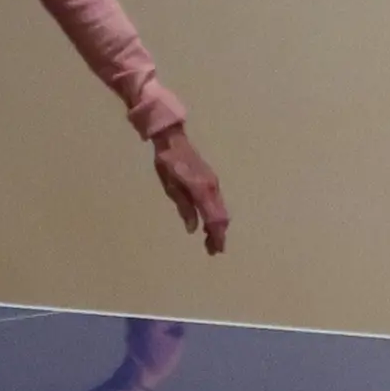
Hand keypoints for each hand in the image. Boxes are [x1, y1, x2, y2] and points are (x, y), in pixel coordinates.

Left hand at [154, 125, 230, 253]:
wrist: (173, 139)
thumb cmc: (167, 163)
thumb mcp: (171, 187)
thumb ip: (184, 208)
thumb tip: (193, 229)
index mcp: (201, 190)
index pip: (214, 218)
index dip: (216, 235)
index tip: (215, 250)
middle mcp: (212, 188)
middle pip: (221, 216)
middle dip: (219, 234)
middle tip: (213, 251)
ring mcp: (213, 183)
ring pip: (221, 210)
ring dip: (218, 227)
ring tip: (211, 241)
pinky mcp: (211, 181)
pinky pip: (218, 203)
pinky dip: (216, 216)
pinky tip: (209, 224)